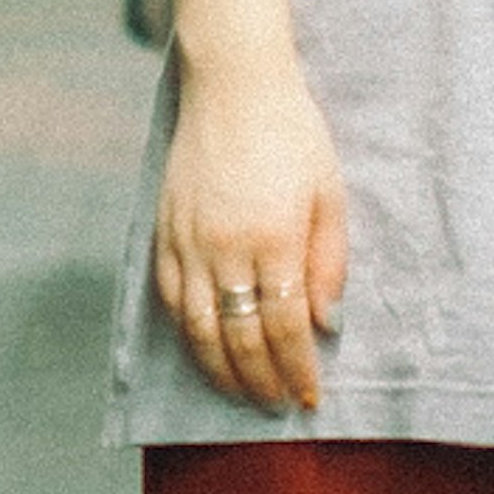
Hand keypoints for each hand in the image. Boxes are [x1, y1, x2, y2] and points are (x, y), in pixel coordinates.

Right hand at [155, 54, 349, 411]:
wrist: (233, 87)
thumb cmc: (293, 135)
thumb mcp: (329, 193)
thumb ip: (328, 263)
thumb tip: (325, 324)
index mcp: (273, 239)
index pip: (285, 327)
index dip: (297, 370)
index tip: (309, 398)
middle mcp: (225, 249)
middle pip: (240, 338)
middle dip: (262, 381)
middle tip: (277, 407)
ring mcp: (188, 243)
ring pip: (200, 329)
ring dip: (221, 371)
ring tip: (242, 395)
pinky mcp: (165, 234)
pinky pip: (173, 300)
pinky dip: (189, 334)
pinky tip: (206, 351)